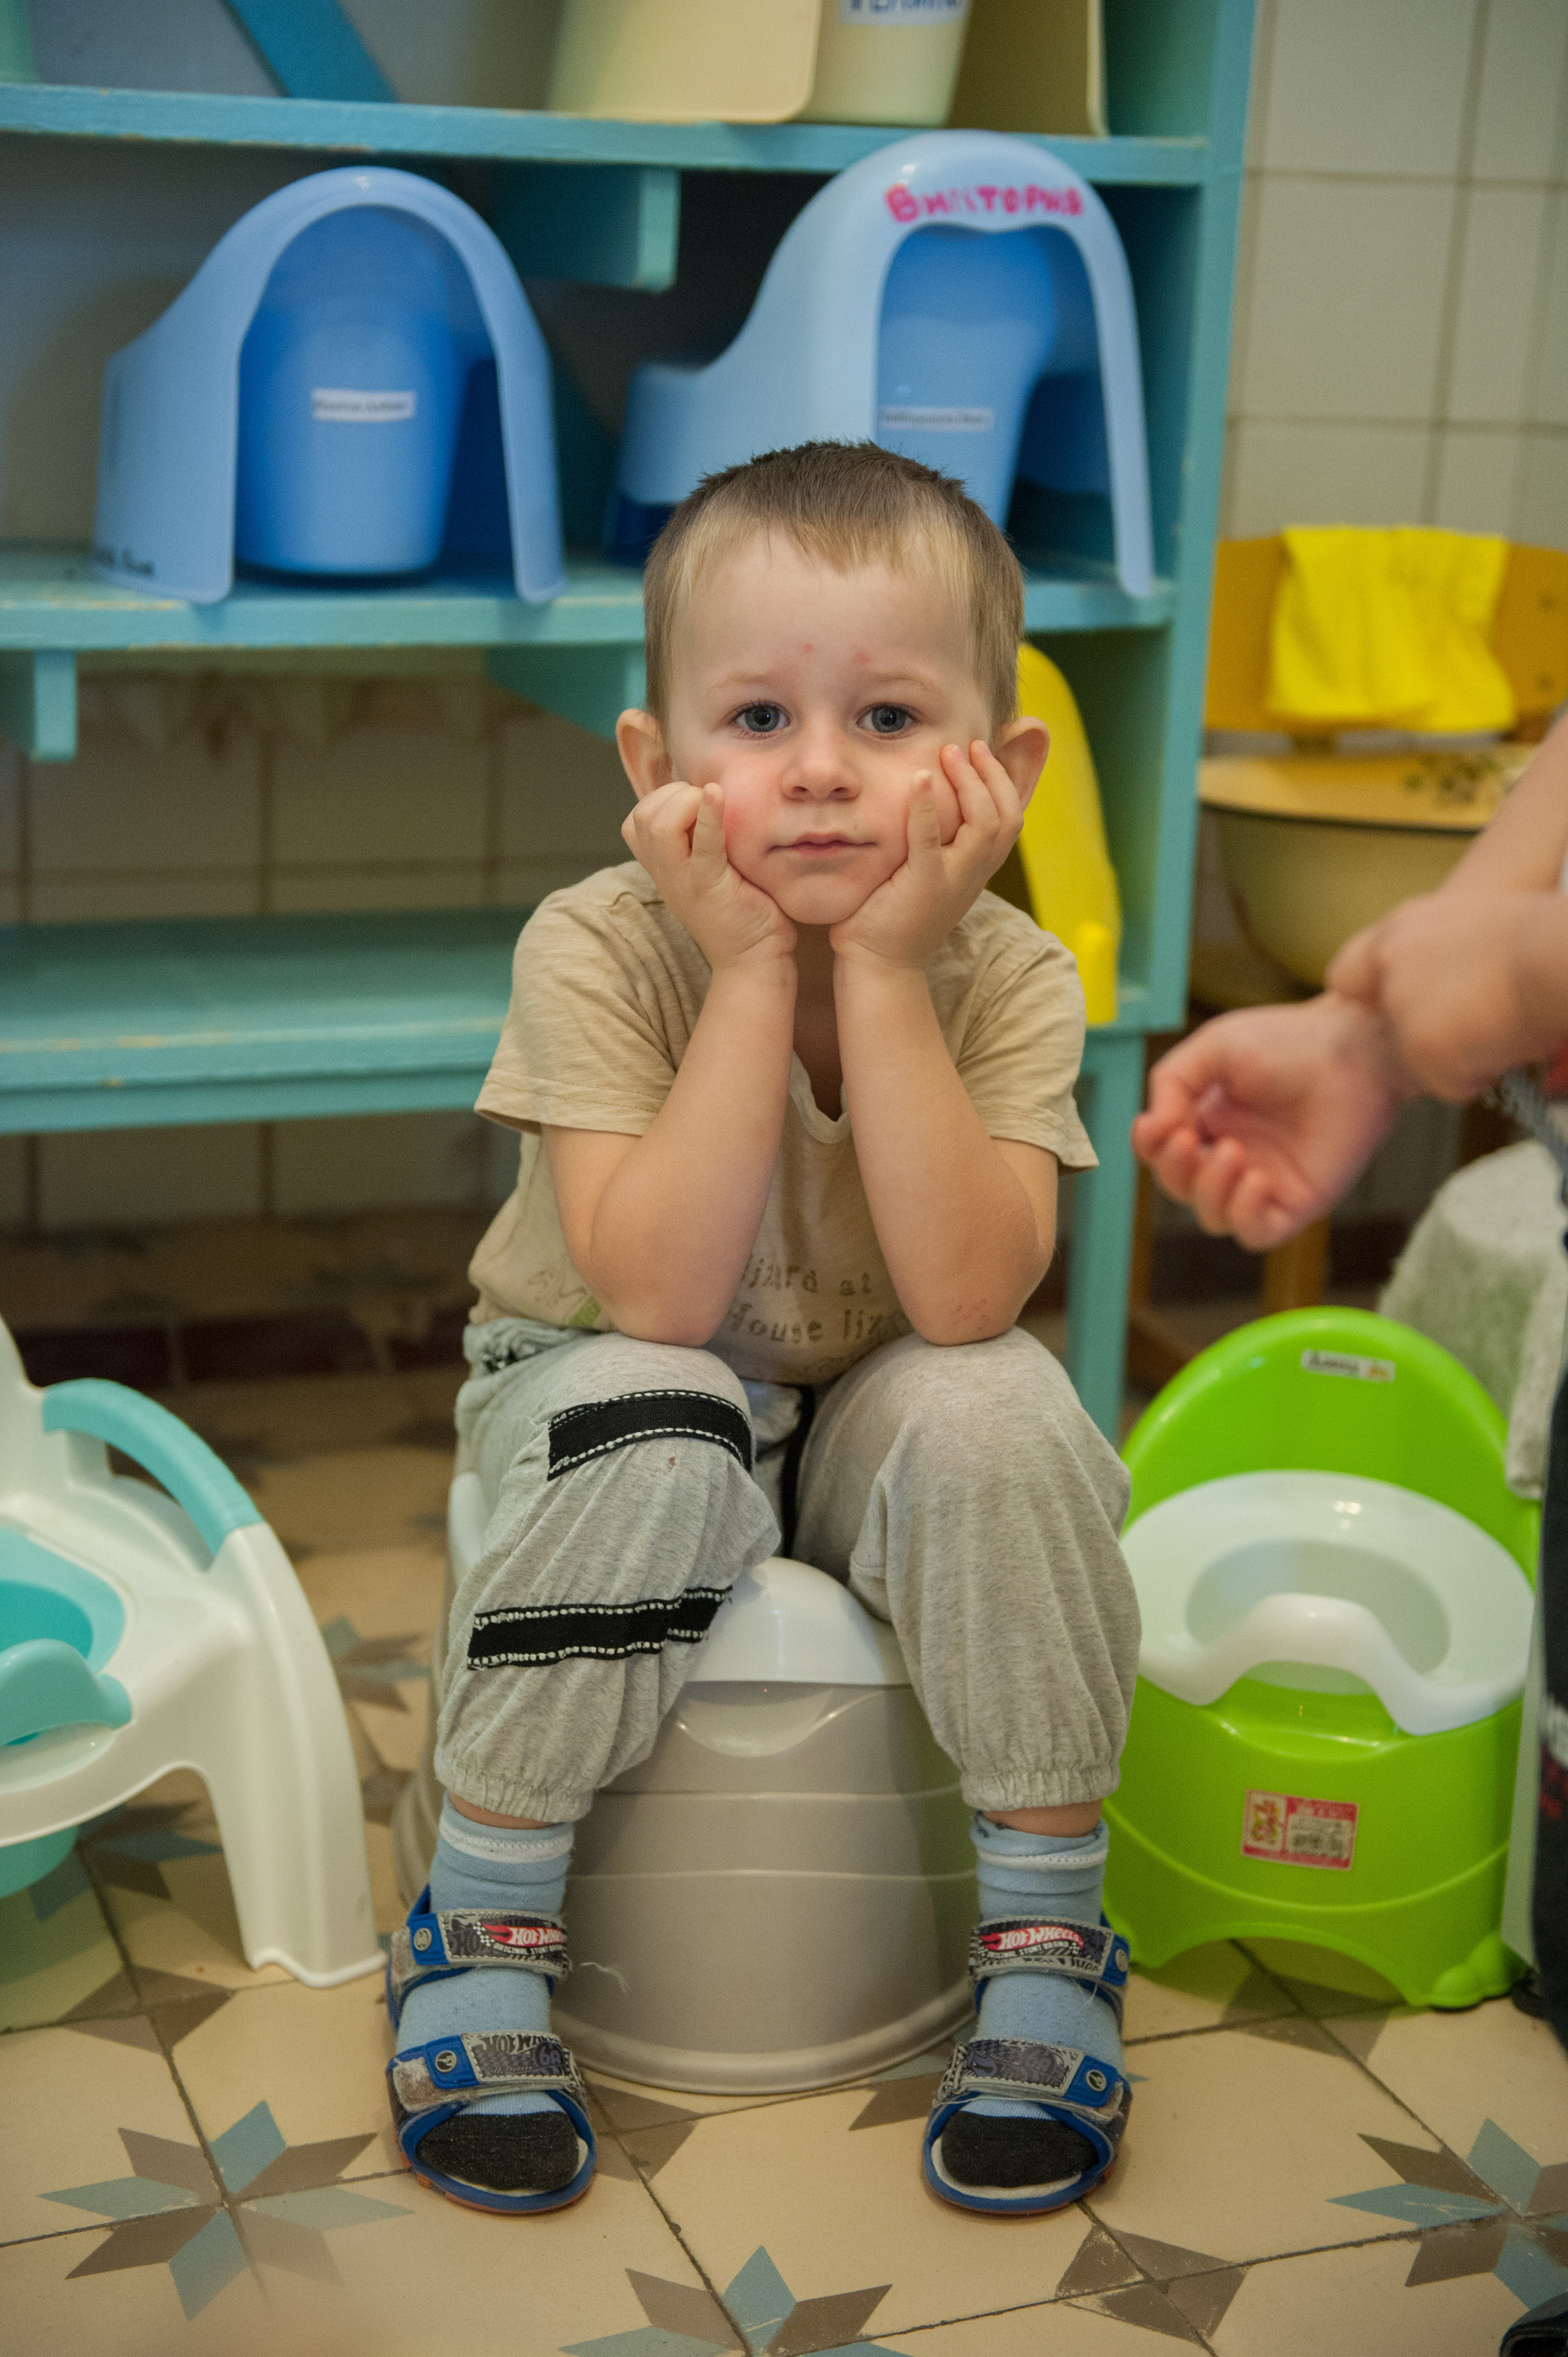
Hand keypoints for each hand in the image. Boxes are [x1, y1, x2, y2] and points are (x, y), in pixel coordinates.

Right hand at [622, 779, 794, 972]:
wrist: (756, 960)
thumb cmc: (744, 910)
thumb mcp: (713, 869)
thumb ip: (703, 839)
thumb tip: (713, 794)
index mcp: (663, 868)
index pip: (636, 821)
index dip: (663, 799)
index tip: (697, 805)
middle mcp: (665, 874)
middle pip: (641, 817)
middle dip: (673, 794)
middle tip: (706, 805)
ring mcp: (683, 881)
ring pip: (657, 826)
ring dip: (686, 801)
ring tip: (714, 806)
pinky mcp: (709, 886)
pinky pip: (700, 843)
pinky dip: (707, 814)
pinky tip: (717, 795)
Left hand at [828, 740, 1022, 969]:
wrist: (880, 965)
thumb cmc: (895, 915)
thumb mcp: (929, 873)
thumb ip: (939, 842)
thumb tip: (932, 799)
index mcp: (978, 870)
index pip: (1011, 818)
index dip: (1002, 781)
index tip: (979, 752)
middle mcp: (974, 875)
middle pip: (1007, 816)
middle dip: (991, 774)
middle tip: (965, 745)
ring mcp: (952, 881)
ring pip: (985, 824)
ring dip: (969, 783)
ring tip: (948, 754)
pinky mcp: (923, 885)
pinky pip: (931, 839)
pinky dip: (926, 805)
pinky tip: (918, 779)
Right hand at [1131, 995, 1413, 1248]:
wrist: (1356, 1050)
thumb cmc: (1291, 1041)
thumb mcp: (1214, 1048)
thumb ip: (1171, 1082)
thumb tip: (1153, 1128)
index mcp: (1212, 1121)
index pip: (1164, 1153)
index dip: (1151, 1148)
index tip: (1153, 1126)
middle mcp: (1236, 1155)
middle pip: (1182, 1188)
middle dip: (1175, 1169)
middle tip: (1191, 1140)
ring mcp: (1266, 1181)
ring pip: (1214, 1217)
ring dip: (1208, 1191)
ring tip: (1230, 1153)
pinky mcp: (1298, 1202)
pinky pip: (1256, 1234)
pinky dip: (1243, 1215)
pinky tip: (1253, 1180)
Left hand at [1328, 889, 1567, 1099]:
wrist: (1557, 956)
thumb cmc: (1539, 939)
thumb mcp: (1473, 928)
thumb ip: (1435, 956)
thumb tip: (1438, 992)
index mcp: (1401, 928)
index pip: (1349, 974)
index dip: (1373, 1001)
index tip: (1398, 1013)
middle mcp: (1390, 965)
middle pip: (1386, 1028)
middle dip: (1423, 1039)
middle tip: (1469, 1029)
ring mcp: (1402, 1008)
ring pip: (1419, 1061)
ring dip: (1458, 1057)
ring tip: (1501, 1025)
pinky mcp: (1422, 1049)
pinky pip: (1448, 1084)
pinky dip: (1478, 1077)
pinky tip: (1505, 1045)